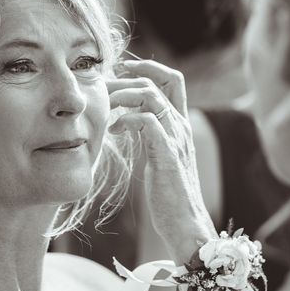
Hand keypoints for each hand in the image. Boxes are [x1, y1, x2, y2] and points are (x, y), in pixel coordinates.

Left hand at [108, 60, 216, 262]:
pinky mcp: (167, 154)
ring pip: (152, 96)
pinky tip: (113, 130)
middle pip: (165, 80)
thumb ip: (148, 135)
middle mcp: (181, 126)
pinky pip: (147, 121)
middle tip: (105, 85)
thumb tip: (128, 120)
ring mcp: (176, 139)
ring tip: (105, 106)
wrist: (183, 222)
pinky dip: (126, 119)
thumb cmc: (168, 193)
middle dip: (131, 76)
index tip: (123, 69)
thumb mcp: (157, 155)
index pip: (173, 80)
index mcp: (179, 124)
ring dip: (124, 95)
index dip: (149, 68)